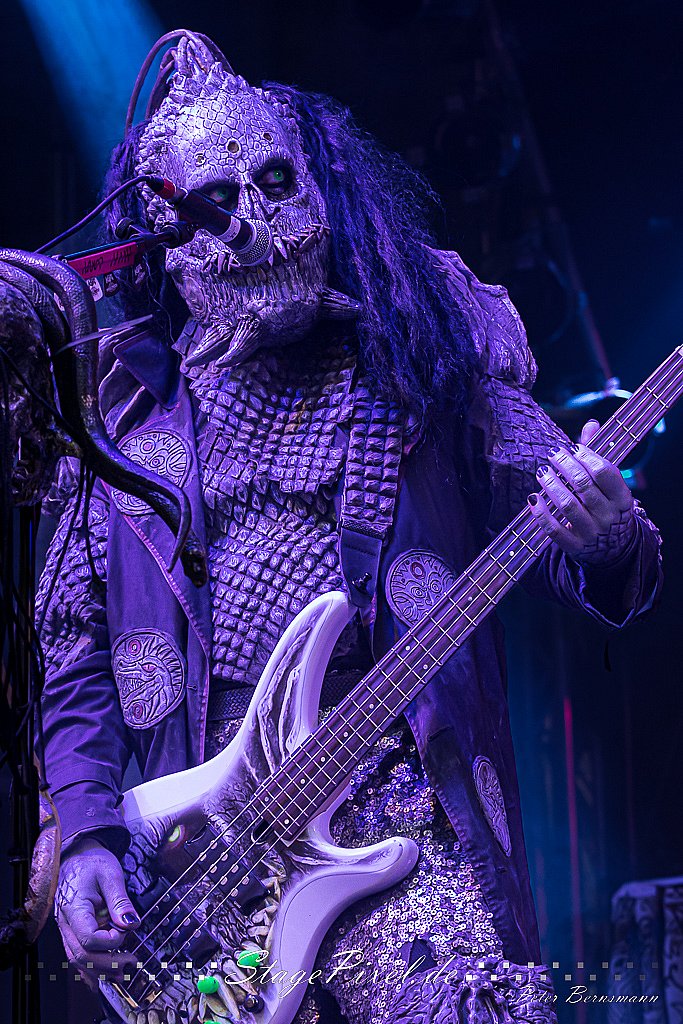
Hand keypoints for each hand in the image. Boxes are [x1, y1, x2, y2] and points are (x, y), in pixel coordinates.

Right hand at [55, 837, 138, 986]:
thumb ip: (120, 901)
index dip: (109, 941)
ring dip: (99, 970)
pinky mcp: (71, 930)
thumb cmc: (92, 862)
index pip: (88, 938)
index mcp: (74, 907)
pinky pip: (76, 954)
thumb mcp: (110, 874)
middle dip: (107, 963)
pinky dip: (90, 967)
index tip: (126, 931)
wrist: (78, 856)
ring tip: (122, 973)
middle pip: (81, 954)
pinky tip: (103, 975)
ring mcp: (66, 928)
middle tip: (131, 962)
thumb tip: (132, 924)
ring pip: (77, 959)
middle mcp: (65, 922)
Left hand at [527, 420, 635, 565]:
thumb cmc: (607, 506)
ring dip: (551, 485)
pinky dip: (541, 514)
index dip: (587, 455)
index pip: (605, 472)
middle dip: (565, 465)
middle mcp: (609, 516)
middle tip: (552, 454)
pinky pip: (554, 530)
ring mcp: (592, 533)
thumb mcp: (610, 484)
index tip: (572, 447)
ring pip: (567, 505)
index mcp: (622, 498)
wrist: (614, 548)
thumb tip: (591, 424)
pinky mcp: (575, 546)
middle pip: (583, 485)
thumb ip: (598, 454)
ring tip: (542, 471)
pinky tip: (533, 498)